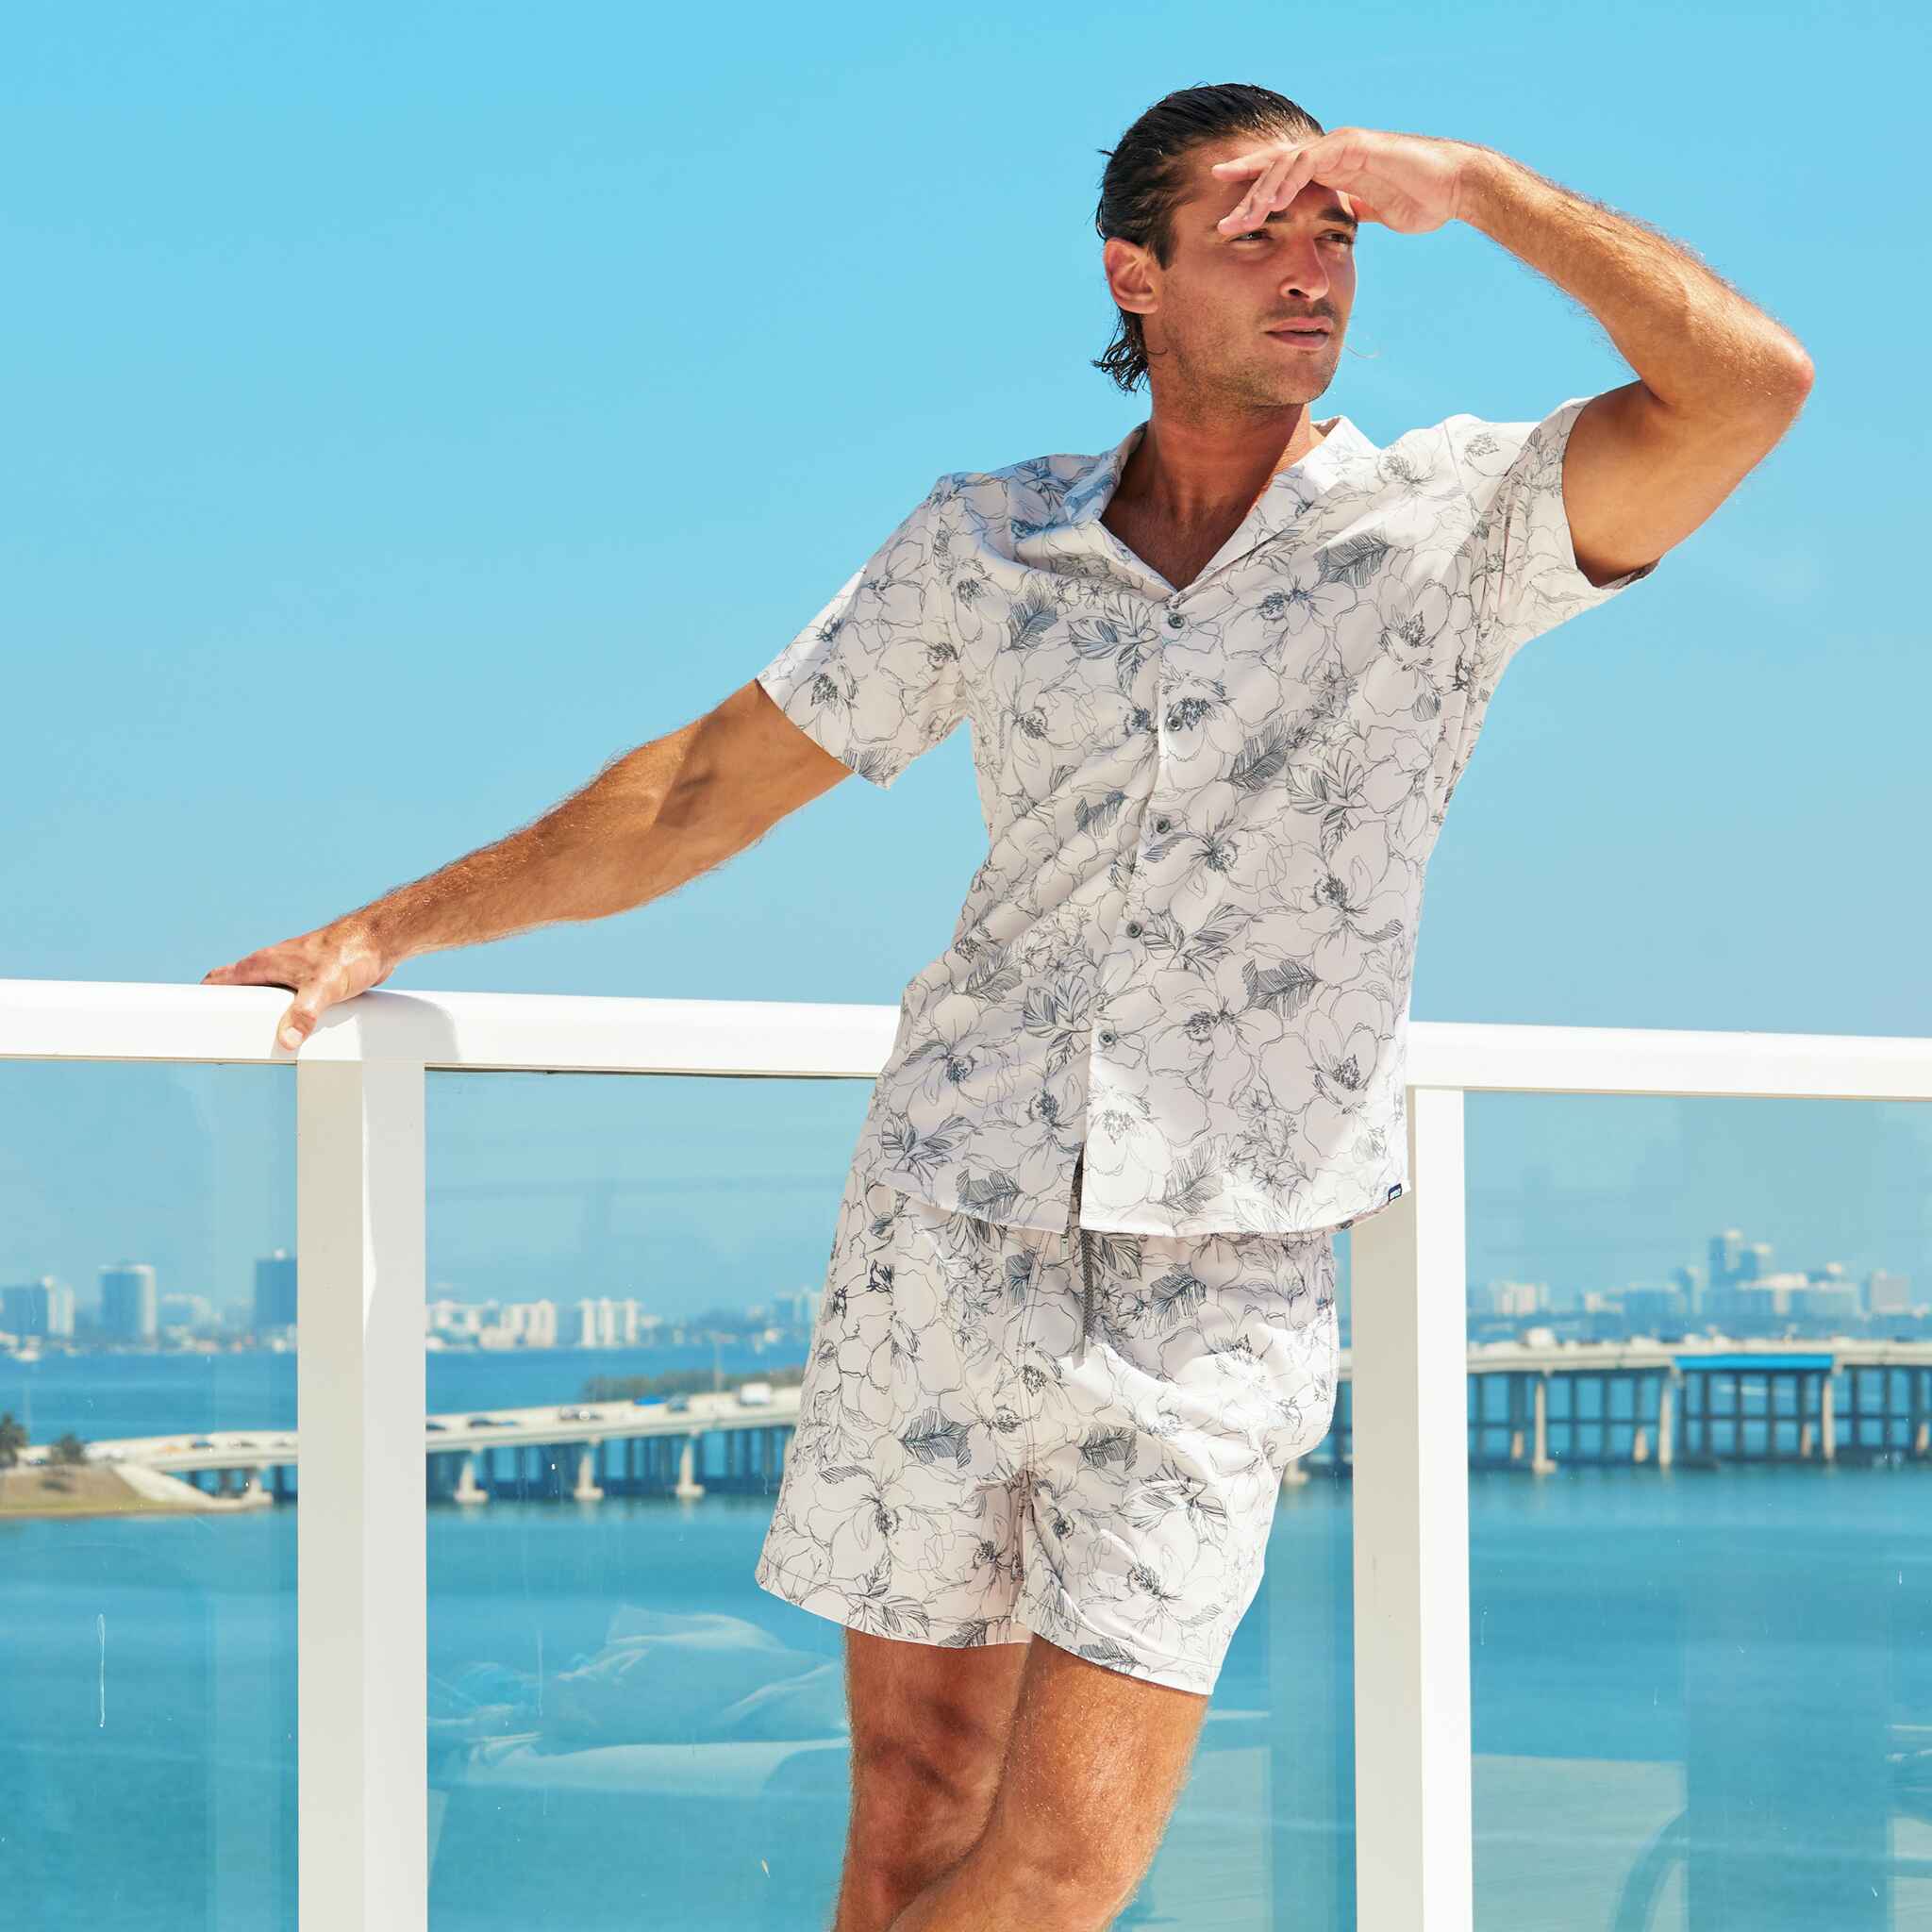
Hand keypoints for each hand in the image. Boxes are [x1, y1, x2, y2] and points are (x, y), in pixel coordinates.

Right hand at [202, 920, 394, 1053]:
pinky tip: (293, 1029)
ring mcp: (290, 971)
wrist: (380, 941)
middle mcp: (272, 965)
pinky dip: (283, 1013)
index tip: (194, 1023)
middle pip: (238, 990)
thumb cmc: (351, 953)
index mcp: (263, 964)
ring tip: (257, 1041)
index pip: (218, 980)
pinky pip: (287, 998)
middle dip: (228, 1012)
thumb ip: (303, 1014)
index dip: (202, 1000)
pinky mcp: (309, 978)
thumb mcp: (324, 988)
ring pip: (263, 995)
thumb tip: (287, 1040)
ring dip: (258, 1015)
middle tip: (226, 1041)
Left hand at [1211, 126, 1478, 237]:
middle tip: (1220, 221)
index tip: (1228, 214)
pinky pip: (1311, 161)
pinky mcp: (1353, 146)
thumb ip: (1351, 211)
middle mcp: (1331, 152)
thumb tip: (1337, 223)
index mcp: (1332, 168)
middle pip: (1276, 168)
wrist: (1454, 188)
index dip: (1254, 192)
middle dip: (1245, 193)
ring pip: (1287, 163)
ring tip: (1241, 219)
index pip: (1283, 177)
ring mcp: (1340, 146)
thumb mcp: (1373, 213)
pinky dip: (1289, 180)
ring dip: (1261, 192)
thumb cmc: (1420, 199)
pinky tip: (1272, 202)